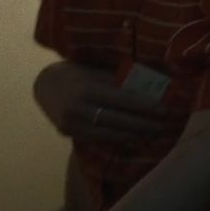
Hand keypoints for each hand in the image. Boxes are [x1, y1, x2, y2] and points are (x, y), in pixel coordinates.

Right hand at [33, 62, 173, 145]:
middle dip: (145, 124)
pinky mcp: (68, 133)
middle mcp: (78, 107)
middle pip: (119, 120)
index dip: (146, 107)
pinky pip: (97, 139)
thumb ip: (119, 80)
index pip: (123, 100)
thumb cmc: (78, 72)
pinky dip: (118, 140)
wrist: (44, 83)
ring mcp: (71, 123)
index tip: (165, 110)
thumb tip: (151, 88)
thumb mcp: (97, 70)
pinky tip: (133, 139)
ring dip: (135, 135)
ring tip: (153, 134)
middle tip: (165, 126)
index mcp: (88, 87)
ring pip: (109, 134)